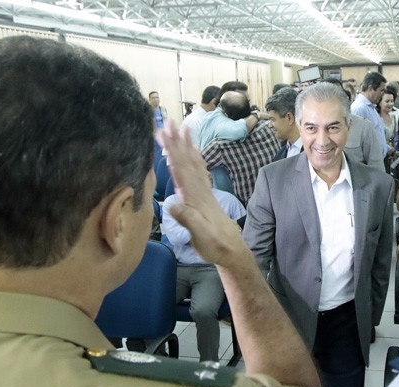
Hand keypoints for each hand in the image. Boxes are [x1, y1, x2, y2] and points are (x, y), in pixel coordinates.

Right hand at [157, 120, 246, 266]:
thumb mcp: (200, 236)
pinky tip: (194, 153)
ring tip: (183, 128)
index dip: (173, 150)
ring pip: (194, 164)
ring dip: (187, 146)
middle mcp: (201, 191)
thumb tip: (173, 205)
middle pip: (187, 161)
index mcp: (196, 197)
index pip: (182, 169)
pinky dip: (195, 160)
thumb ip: (189, 220)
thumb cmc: (215, 246)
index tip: (165, 133)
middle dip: (177, 141)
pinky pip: (199, 173)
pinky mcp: (206, 198)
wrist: (233, 252)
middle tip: (169, 122)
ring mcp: (204, 193)